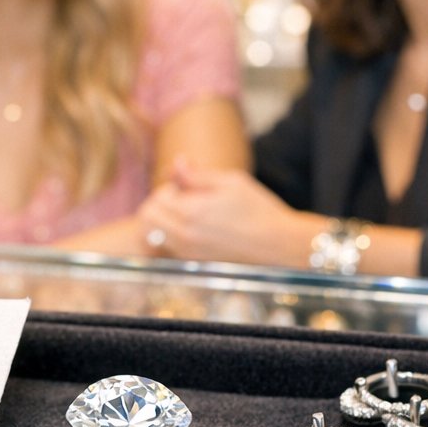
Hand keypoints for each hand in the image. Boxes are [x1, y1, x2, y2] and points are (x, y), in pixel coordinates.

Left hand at [140, 161, 310, 266]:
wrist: (280, 246)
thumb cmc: (259, 210)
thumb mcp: (231, 182)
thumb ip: (197, 176)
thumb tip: (176, 163)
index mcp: (192, 213)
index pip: (156, 198)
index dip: (170, 188)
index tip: (189, 188)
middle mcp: (185, 236)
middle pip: (147, 218)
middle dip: (160, 205)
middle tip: (185, 201)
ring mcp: (188, 253)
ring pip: (153, 235)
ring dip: (163, 222)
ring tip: (189, 215)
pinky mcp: (195, 263)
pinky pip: (168, 248)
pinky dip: (173, 237)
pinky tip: (196, 230)